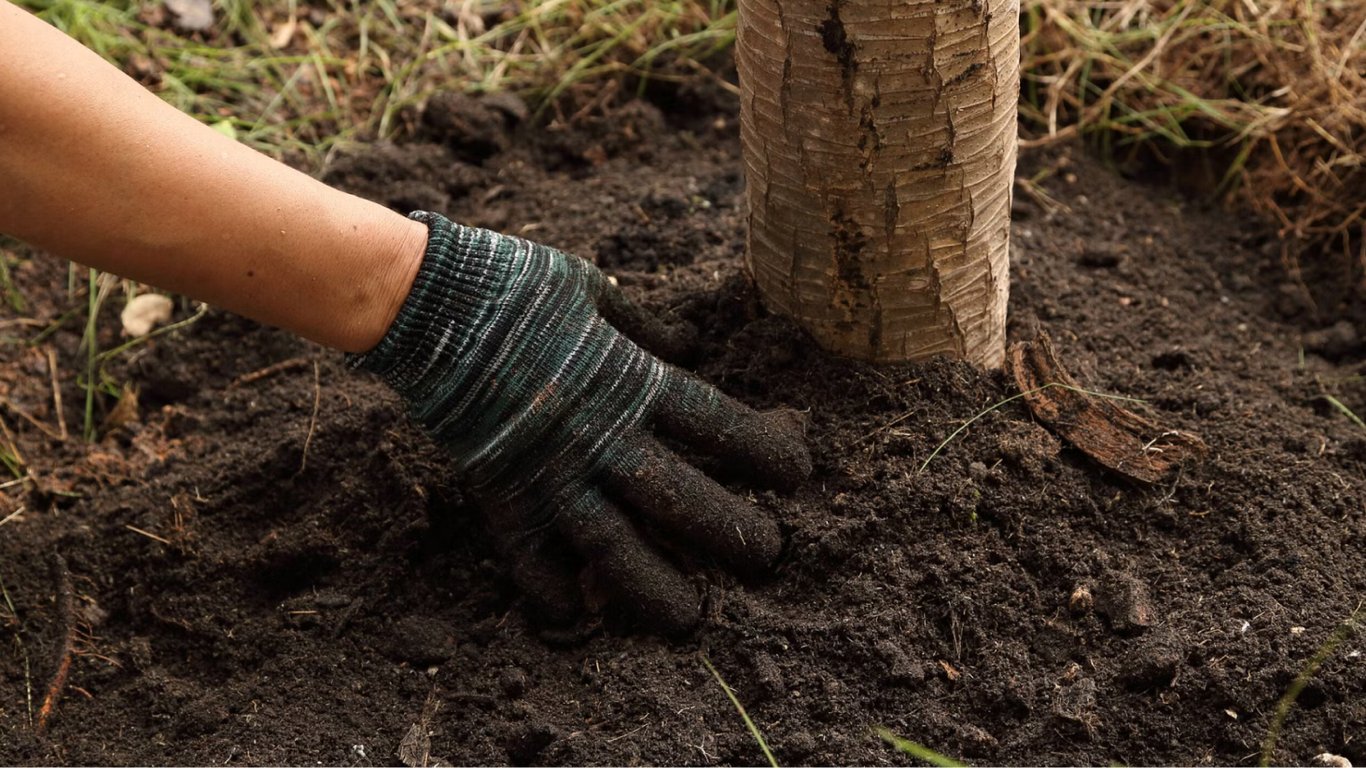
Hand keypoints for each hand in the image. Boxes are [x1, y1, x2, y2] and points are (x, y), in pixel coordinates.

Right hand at [352, 212, 810, 632]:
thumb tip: (689, 348)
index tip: (798, 473)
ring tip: (689, 617)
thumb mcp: (593, 290)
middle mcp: (602, 437)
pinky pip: (530, 556)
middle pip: (684, 499)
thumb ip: (645, 326)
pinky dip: (550, 589)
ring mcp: (551, 472)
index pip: (721, 426)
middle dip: (734, 533)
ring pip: (616, 548)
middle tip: (767, 555)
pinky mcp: (501, 492)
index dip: (768, 451)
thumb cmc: (515, 283)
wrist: (427, 300)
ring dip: (657, 586)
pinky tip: (573, 613)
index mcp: (633, 382)